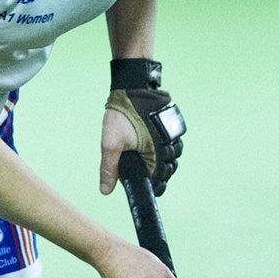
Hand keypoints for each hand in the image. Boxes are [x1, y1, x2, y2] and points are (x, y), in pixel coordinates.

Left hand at [101, 64, 184, 194]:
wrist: (132, 86)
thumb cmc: (122, 115)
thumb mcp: (111, 143)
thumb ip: (109, 168)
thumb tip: (105, 191)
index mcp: (157, 156)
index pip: (160, 182)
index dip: (152, 188)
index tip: (146, 189)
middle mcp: (170, 147)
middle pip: (168, 171)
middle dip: (157, 175)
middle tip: (144, 175)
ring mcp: (174, 136)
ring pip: (173, 158)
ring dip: (163, 163)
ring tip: (149, 162)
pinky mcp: (173, 126)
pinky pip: (173, 144)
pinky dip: (166, 150)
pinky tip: (154, 149)